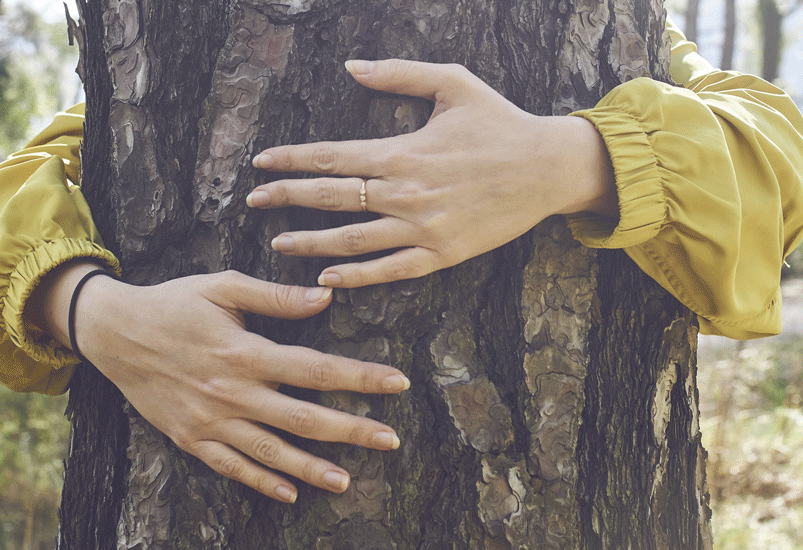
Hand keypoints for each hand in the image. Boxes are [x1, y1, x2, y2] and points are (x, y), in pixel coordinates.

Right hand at [32, 262, 408, 502]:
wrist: (112, 333)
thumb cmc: (173, 303)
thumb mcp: (222, 287)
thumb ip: (275, 297)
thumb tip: (325, 298)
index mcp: (246, 353)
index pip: (316, 369)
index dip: (360, 377)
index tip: (397, 384)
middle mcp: (233, 392)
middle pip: (303, 417)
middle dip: (351, 430)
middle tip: (390, 440)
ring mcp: (211, 421)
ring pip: (270, 452)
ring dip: (312, 468)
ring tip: (347, 481)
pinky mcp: (191, 438)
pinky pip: (230, 467)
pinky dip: (260, 482)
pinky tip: (290, 494)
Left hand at [248, 59, 617, 287]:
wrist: (549, 168)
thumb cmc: (501, 121)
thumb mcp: (453, 82)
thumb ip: (399, 73)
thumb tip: (351, 65)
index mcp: (402, 150)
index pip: (332, 157)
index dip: (292, 160)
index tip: (261, 163)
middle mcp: (406, 192)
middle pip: (332, 199)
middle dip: (287, 198)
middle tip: (254, 202)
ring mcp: (423, 227)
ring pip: (353, 240)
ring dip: (311, 243)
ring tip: (279, 244)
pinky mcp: (443, 254)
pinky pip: (391, 270)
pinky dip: (358, 276)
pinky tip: (329, 279)